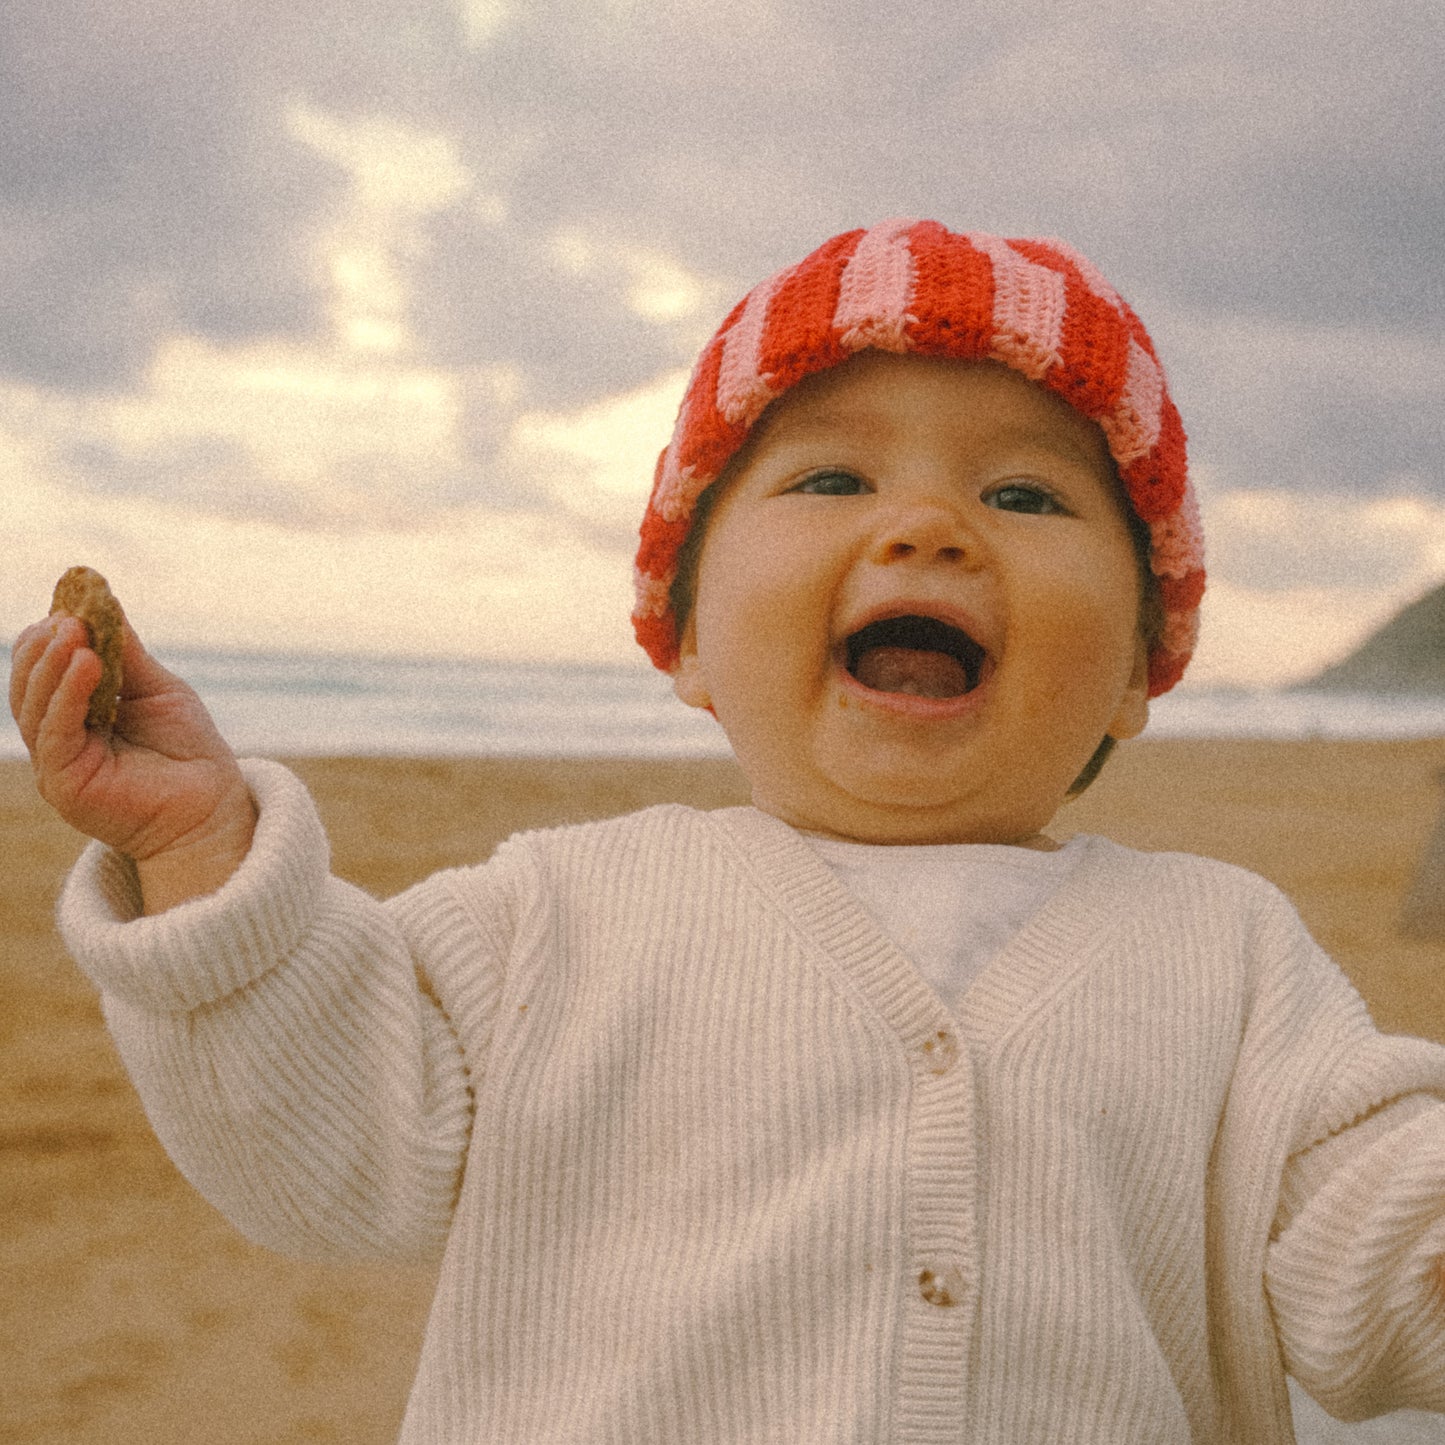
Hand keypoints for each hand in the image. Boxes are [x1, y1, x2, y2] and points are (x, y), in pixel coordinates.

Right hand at [10, 614, 255, 911]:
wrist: (212, 806)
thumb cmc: (190, 751)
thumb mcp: (159, 691)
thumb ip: (128, 655)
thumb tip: (102, 603)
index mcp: (77, 714)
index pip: (46, 669)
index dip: (53, 636)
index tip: (71, 603)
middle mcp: (59, 737)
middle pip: (29, 685)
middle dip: (45, 647)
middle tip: (68, 616)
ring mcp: (57, 761)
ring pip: (33, 706)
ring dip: (51, 664)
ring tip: (74, 632)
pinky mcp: (64, 782)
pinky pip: (54, 732)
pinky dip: (66, 694)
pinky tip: (85, 664)